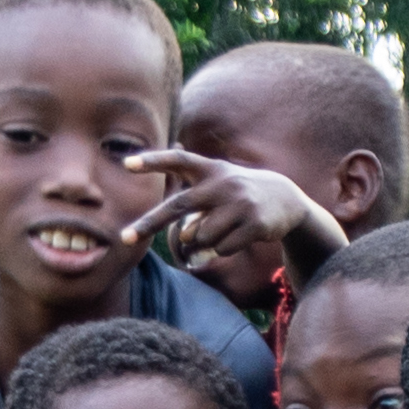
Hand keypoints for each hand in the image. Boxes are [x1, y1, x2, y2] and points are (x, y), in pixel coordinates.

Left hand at [131, 147, 337, 305]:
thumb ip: (192, 204)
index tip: (127, 164)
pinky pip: (221, 249)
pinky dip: (222, 249)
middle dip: (149, 223)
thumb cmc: (237, 194)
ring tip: (222, 228)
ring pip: (201, 236)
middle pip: (179, 206)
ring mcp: (239, 203)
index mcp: (210, 169)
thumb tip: (183, 239)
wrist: (284, 199)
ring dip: (203, 241)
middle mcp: (223, 183)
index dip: (153, 161)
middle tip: (124, 238)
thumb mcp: (216, 186)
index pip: (177, 159)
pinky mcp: (254, 224)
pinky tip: (237, 236)